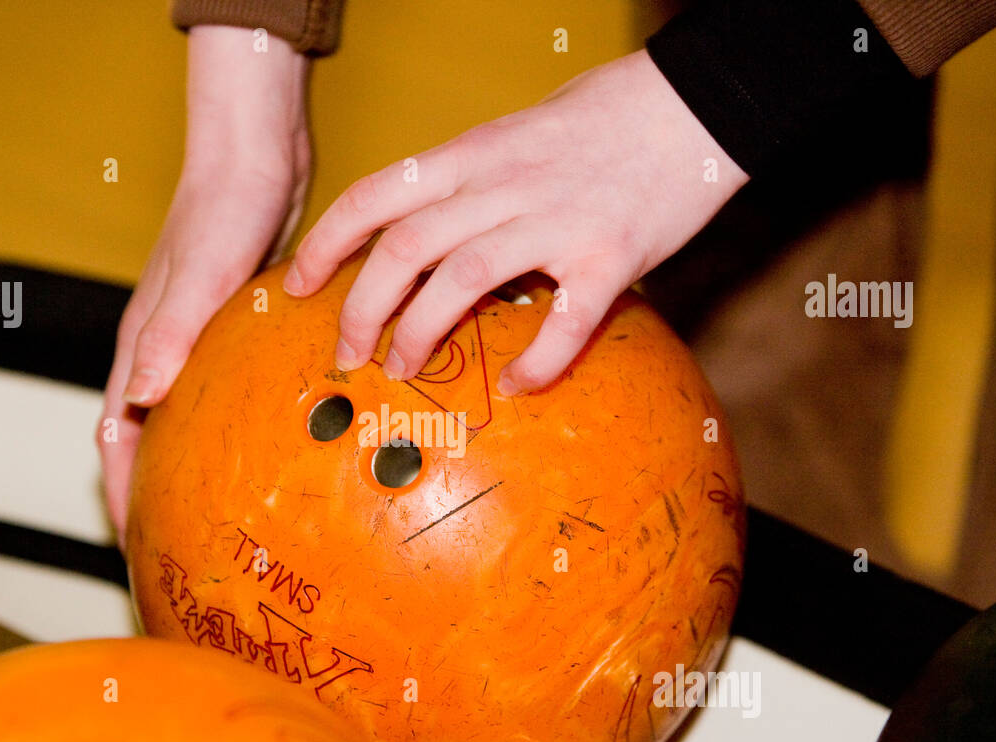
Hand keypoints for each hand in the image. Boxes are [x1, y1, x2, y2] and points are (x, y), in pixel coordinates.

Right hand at [98, 25, 310, 539]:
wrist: (253, 155)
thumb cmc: (223, 208)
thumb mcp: (200, 276)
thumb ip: (169, 335)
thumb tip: (136, 403)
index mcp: (140, 346)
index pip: (115, 437)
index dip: (122, 495)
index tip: (138, 548)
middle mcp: (161, 350)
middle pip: (144, 438)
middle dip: (155, 495)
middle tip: (184, 548)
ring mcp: (195, 341)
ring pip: (184, 419)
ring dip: (193, 466)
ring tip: (226, 515)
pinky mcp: (230, 330)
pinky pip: (222, 394)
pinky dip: (230, 428)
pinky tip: (269, 448)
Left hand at [284, 49, 748, 394]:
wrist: (697, 102)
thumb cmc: (603, 120)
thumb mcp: (516, 133)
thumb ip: (468, 181)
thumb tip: (425, 232)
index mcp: (475, 154)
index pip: (377, 195)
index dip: (328, 243)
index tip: (298, 285)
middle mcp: (505, 185)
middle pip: (405, 248)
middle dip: (362, 307)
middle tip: (346, 354)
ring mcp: (557, 220)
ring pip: (462, 280)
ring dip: (420, 333)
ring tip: (401, 370)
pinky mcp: (611, 256)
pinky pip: (564, 323)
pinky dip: (536, 363)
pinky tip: (517, 386)